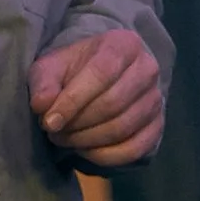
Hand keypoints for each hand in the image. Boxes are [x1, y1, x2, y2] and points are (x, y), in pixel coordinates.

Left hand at [28, 31, 163, 167]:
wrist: (98, 80)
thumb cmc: (72, 71)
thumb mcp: (50, 68)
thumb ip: (44, 82)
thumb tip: (42, 105)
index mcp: (124, 44)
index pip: (102, 72)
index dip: (73, 100)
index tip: (48, 121)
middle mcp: (148, 68)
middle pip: (113, 103)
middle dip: (77, 123)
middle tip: (54, 132)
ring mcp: (156, 99)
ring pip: (121, 128)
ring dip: (87, 141)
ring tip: (65, 139)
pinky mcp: (157, 127)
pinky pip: (133, 149)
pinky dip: (104, 156)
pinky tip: (84, 150)